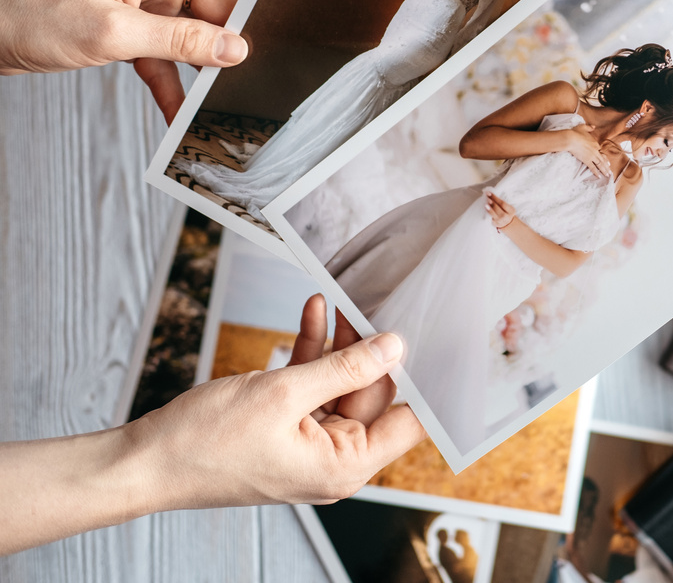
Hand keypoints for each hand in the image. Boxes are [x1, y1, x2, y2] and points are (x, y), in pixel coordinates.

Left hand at [0, 0, 273, 122]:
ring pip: (196, 33)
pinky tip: (179, 116)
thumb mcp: (114, 31)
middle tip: (258, 71)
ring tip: (223, 101)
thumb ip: (181, 41)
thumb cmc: (33, 10)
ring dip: (204, 67)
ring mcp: (144, 0)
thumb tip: (236, 50)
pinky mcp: (130, 27)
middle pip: (220, 0)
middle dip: (236, 36)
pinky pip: (166, 56)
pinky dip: (173, 84)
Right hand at [126, 294, 424, 506]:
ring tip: (337, 301)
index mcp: (344, 467)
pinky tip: (312, 315)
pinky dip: (311, 354)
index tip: (429, 340)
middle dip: (369, 349)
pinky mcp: (287, 428)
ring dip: (338, 344)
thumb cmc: (205, 443)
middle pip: (373, 396)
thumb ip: (344, 368)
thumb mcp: (284, 394)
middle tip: (369, 304)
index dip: (421, 381)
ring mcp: (309, 444)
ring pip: (340, 385)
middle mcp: (333, 460)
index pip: (408, 424)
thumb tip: (392, 347)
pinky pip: (312, 387)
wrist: (146, 460)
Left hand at [485, 190, 516, 229]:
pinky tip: (485, 209)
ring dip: (489, 209)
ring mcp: (500, 221)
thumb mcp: (508, 207)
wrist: (506, 222)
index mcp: (511, 210)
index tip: (490, 193)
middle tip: (487, 197)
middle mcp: (507, 216)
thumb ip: (501, 202)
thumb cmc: (506, 211)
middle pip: (498, 209)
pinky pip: (490, 218)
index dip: (495, 198)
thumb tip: (491, 194)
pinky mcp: (495, 224)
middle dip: (492, 202)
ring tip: (485, 204)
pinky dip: (487, 213)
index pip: (502, 203)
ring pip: (494, 214)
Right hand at [562, 123, 611, 178]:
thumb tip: (593, 126)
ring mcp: (592, 156)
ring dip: (604, 170)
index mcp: (595, 143)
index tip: (606, 160)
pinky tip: (599, 176)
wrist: (571, 139)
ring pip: (600, 164)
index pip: (600, 151)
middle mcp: (595, 150)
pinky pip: (593, 167)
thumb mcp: (583, 127)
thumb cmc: (575, 133)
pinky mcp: (587, 160)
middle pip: (603, 159)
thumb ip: (589, 127)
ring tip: (607, 175)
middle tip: (610, 171)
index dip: (604, 156)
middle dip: (607, 166)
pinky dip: (596, 172)